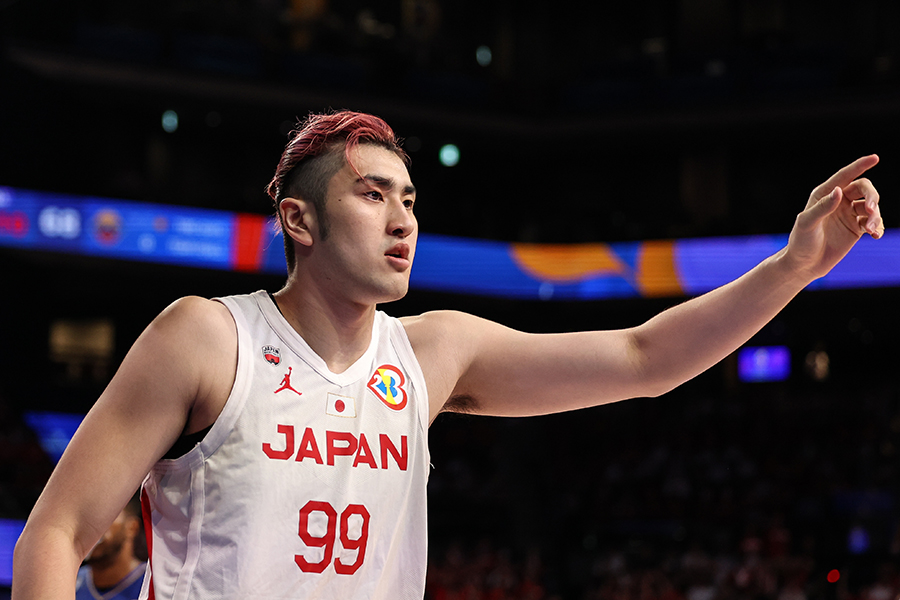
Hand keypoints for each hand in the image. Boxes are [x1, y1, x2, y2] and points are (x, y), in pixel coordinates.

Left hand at [784, 155, 883, 280]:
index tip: (875, 157)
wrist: (804, 265)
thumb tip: (838, 191)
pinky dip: (878, 227)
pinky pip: (873, 223)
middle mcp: (838, 201)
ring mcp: (848, 215)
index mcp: (823, 194)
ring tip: (871, 229)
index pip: (844, 176)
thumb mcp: (807, 223)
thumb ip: (822, 207)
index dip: (860, 165)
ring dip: (875, 215)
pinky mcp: (856, 229)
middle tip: (871, 208)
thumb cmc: (801, 242)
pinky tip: (875, 235)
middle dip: (871, 196)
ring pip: (871, 206)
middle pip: (863, 189)